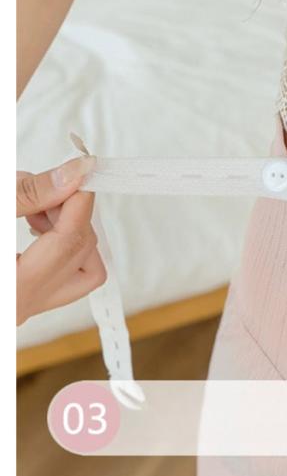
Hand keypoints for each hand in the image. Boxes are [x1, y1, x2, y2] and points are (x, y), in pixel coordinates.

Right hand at [16, 156, 105, 324]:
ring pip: (81, 266)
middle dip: (71, 213)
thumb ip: (29, 194)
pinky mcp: (25, 298)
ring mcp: (25, 306)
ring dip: (67, 228)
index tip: (84, 169)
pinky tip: (33, 222)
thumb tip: (75, 175)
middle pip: (80, 253)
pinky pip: (65, 274)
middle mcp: (22, 306)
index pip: (69, 240)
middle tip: (47, 187)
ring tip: (35, 206)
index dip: (80, 200)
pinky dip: (59, 243)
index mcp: (13, 291)